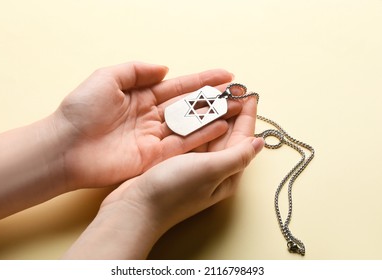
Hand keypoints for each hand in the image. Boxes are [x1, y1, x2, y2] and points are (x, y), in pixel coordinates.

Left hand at [52, 61, 234, 189]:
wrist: (66, 146)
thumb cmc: (81, 110)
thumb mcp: (107, 78)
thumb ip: (137, 70)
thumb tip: (165, 69)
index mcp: (141, 97)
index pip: (179, 87)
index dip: (203, 80)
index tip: (226, 75)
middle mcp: (152, 117)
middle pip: (189, 107)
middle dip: (214, 100)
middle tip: (239, 95)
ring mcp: (154, 138)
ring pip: (190, 126)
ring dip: (214, 119)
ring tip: (238, 110)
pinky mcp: (154, 158)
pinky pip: (182, 146)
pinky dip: (202, 138)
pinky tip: (221, 129)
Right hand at [64, 96, 263, 258]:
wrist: (136, 207)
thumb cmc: (174, 190)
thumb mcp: (210, 170)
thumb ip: (237, 156)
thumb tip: (260, 143)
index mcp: (227, 174)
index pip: (244, 140)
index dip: (248, 116)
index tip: (250, 94)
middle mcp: (214, 170)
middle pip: (229, 136)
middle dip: (233, 112)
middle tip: (234, 88)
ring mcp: (196, 166)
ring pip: (211, 135)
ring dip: (215, 115)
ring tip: (218, 93)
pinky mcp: (178, 162)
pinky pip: (193, 138)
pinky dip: (197, 123)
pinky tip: (196, 109)